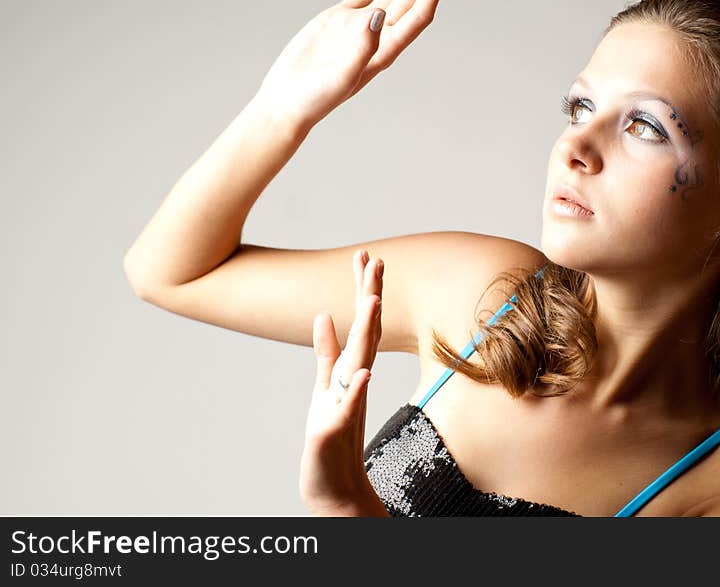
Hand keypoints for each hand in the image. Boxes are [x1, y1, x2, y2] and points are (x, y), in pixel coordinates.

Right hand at [254, 0, 449, 127]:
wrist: (289, 99)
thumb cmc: (317, 98)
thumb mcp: (343, 76)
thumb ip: (362, 46)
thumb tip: (378, 14)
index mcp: (384, 51)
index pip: (417, 16)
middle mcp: (378, 36)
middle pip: (412, 0)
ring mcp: (359, 26)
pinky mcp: (339, 19)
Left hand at [299, 249, 385, 514]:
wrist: (334, 485)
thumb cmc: (331, 435)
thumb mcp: (325, 387)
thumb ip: (327, 352)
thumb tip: (324, 316)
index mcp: (350, 369)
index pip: (362, 323)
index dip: (363, 289)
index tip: (365, 255)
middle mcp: (354, 382)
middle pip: (366, 333)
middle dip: (370, 296)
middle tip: (375, 260)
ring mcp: (347, 404)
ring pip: (360, 363)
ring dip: (367, 333)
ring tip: (373, 301)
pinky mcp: (336, 429)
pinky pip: (348, 407)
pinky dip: (356, 389)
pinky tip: (363, 372)